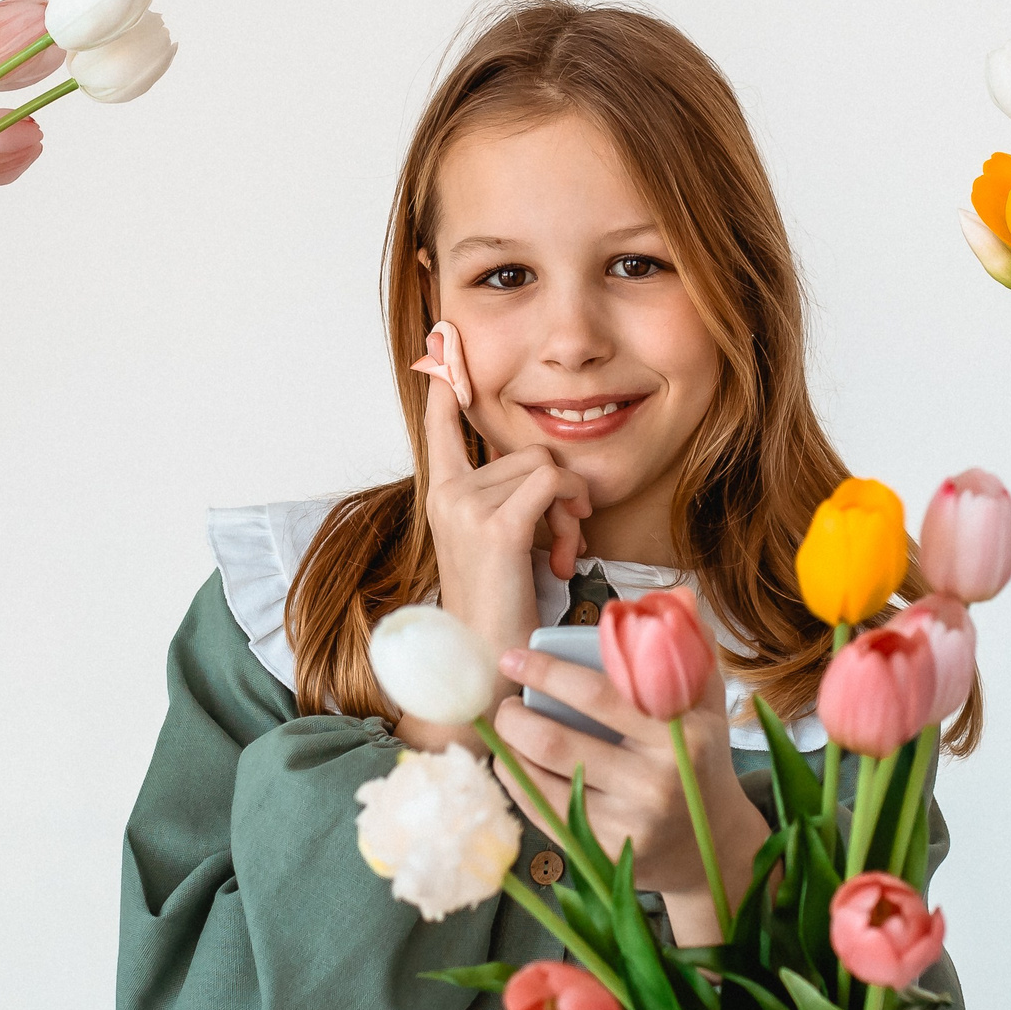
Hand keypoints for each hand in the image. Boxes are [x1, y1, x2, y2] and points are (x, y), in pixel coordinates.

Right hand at [398, 341, 593, 754]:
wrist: (484, 667)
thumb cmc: (501, 610)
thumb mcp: (502, 545)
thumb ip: (513, 503)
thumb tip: (552, 476)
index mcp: (443, 494)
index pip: (441, 426)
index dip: (445, 385)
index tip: (439, 342)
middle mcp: (447, 492)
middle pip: (527, 449)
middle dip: (561, 490)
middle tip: (563, 539)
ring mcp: (466, 506)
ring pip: (546, 467)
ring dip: (571, 510)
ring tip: (559, 555)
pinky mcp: (495, 525)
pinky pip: (553, 484)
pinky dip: (571, 516)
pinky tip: (561, 558)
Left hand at [490, 643, 768, 946]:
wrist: (713, 846)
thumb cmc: (701, 759)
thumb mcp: (708, 703)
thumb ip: (690, 647)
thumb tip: (671, 597)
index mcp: (680, 734)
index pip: (598, 694)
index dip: (547, 671)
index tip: (514, 654)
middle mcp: (656, 780)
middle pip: (556, 740)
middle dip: (513, 714)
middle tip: (505, 699)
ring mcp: (629, 820)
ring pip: (542, 777)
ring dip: (509, 746)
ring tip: (506, 725)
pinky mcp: (606, 851)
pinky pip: (544, 809)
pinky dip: (517, 780)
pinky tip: (511, 761)